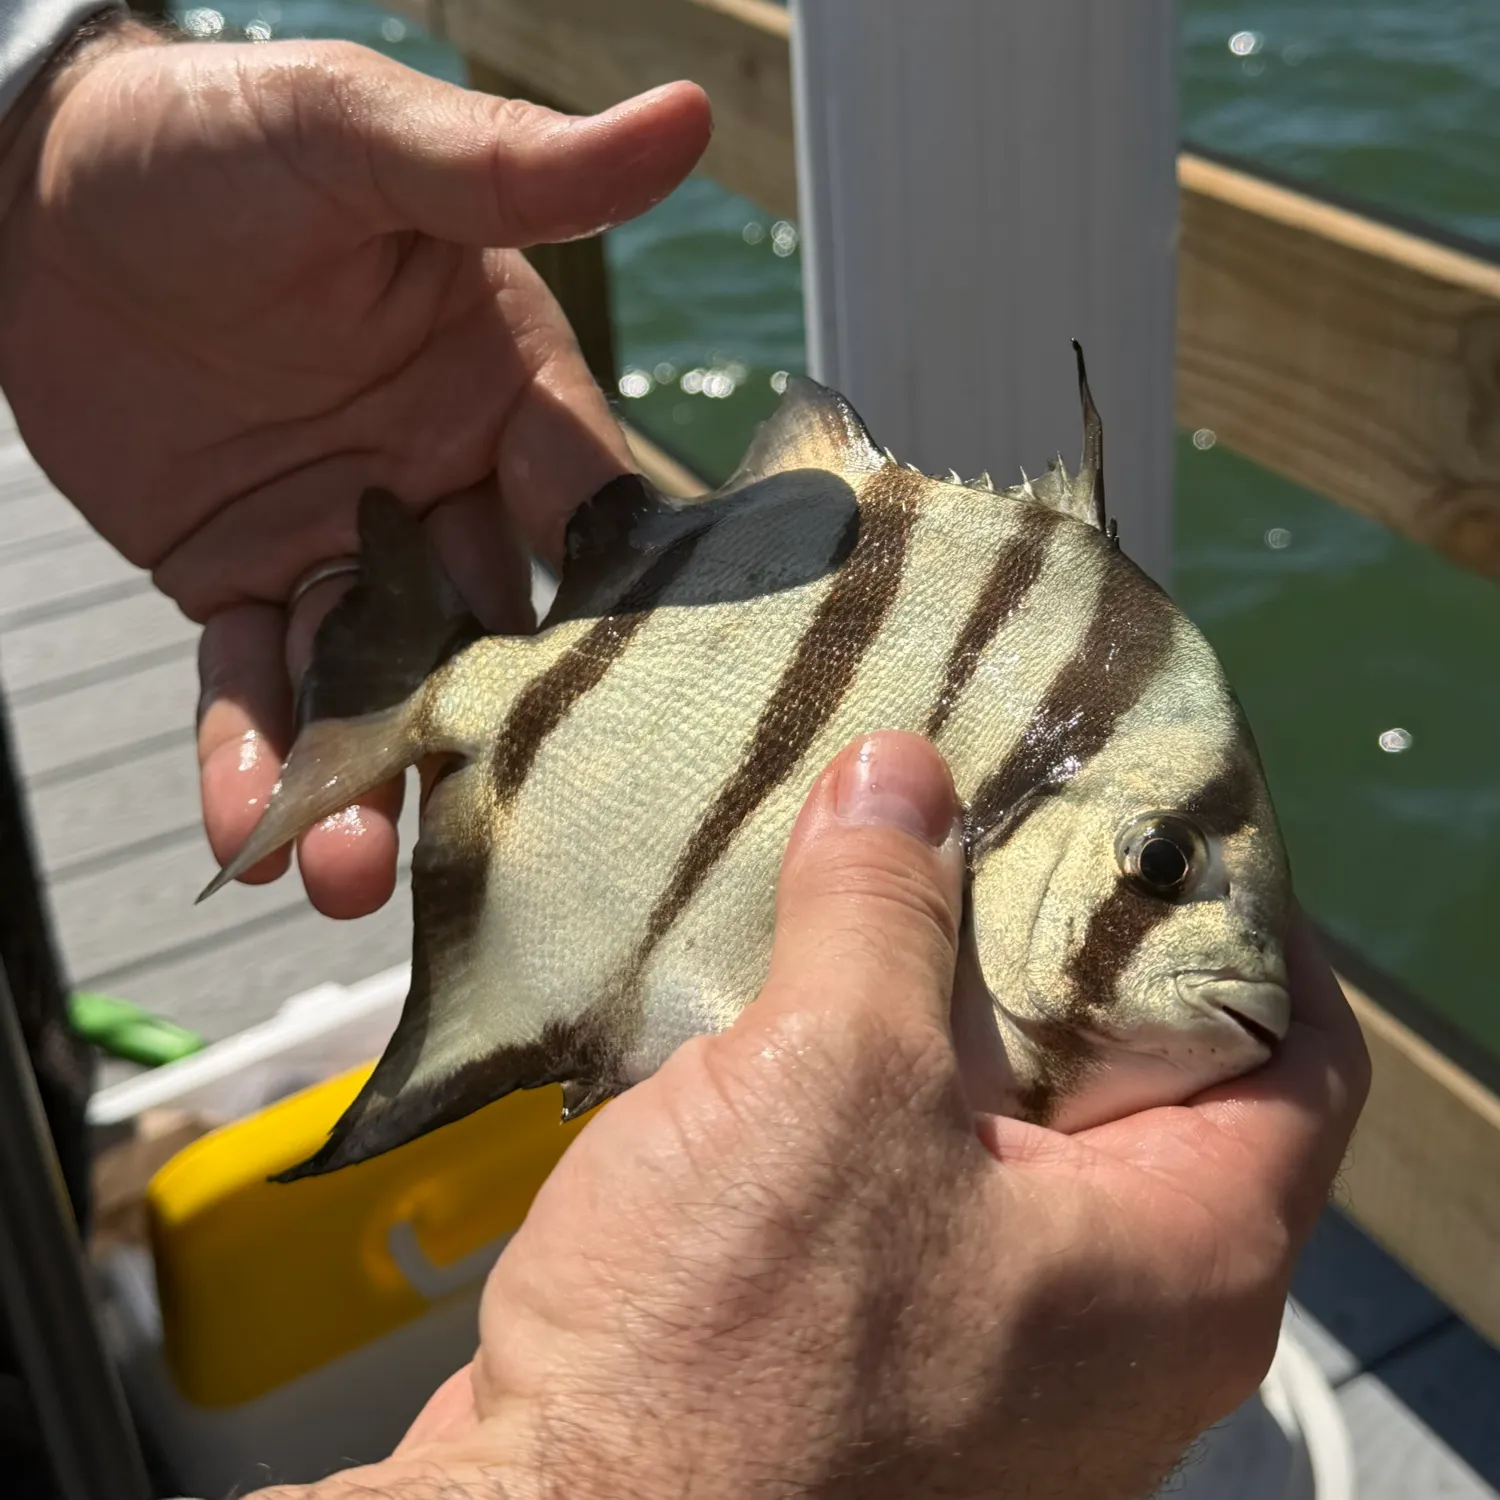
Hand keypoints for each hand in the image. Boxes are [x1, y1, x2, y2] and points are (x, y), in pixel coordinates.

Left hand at [0, 18, 708, 915]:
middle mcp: (447, 488)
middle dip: (508, 740)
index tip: (675, 711)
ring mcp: (347, 548)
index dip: (636, 610)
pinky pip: (257, 686)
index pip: (599, 517)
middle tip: (522, 846)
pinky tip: (250, 834)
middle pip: (499, 639)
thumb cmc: (216, 137)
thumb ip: (514, 168)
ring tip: (351, 879)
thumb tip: (690, 117)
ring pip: (380, 689)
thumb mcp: (364, 138)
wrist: (30, 184)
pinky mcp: (244, 583)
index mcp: (510, 396)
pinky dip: (253, 759)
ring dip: (370, 786)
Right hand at [257, 732, 1369, 1499]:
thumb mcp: (831, 1078)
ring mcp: (996, 1351)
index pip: (1294, 1051)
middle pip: (1149, 1082)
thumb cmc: (735, 1338)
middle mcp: (1117, 1325)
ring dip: (951, 1000)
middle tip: (999, 816)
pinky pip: (921, 1177)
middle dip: (1070, 939)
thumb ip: (885, 911)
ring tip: (895, 873)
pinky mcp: (881, 1350)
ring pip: (1015, 1126)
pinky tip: (809, 990)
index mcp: (1182, 1265)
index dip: (1243, 914)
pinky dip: (881, 1076)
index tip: (1158, 812)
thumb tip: (900, 774)